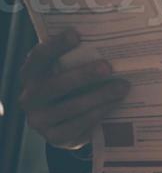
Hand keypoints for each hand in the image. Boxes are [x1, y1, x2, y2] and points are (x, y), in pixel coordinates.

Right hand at [19, 29, 129, 150]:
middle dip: (84, 75)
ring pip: (71, 107)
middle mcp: (29, 97)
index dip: (56, 46)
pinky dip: (97, 113)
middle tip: (108, 67)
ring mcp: (39, 120)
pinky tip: (112, 104)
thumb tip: (107, 40)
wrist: (63, 125)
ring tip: (122, 87)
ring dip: (99, 96)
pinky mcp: (53, 137)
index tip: (76, 35)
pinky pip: (78, 124)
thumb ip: (75, 59)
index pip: (39, 57)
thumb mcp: (65, 72)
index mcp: (31, 74)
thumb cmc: (69, 88)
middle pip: (56, 85)